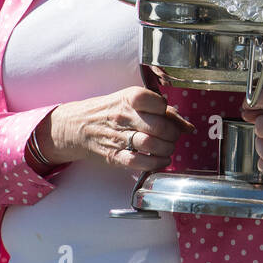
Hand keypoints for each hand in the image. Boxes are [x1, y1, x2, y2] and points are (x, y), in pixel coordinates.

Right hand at [36, 87, 194, 172]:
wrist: (76, 127)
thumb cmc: (109, 112)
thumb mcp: (130, 101)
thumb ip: (158, 109)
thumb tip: (185, 123)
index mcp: (129, 99)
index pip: (159, 103)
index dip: (169, 112)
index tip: (168, 116)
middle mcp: (124, 117)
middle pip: (160, 127)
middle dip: (173, 134)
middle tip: (172, 136)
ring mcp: (119, 137)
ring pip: (153, 145)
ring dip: (167, 149)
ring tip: (167, 147)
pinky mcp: (115, 156)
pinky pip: (141, 163)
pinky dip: (157, 163)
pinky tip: (161, 160)